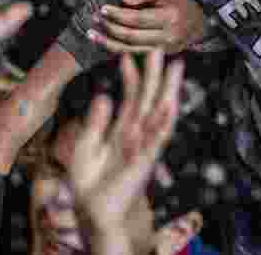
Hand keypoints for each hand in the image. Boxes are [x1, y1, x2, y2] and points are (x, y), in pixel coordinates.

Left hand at [69, 50, 182, 238]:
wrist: (93, 211)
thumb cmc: (90, 181)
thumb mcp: (85, 145)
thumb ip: (95, 122)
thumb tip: (103, 94)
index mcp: (122, 129)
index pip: (129, 97)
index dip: (130, 75)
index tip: (128, 54)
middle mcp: (137, 134)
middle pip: (149, 99)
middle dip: (155, 74)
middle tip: (159, 48)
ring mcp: (144, 146)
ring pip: (159, 112)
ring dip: (168, 90)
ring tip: (175, 67)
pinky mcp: (145, 160)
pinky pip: (156, 137)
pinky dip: (163, 120)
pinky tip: (170, 103)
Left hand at [89, 0, 204, 53]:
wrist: (196, 23)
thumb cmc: (178, 2)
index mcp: (169, 17)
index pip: (138, 18)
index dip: (118, 14)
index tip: (103, 8)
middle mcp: (167, 37)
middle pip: (132, 36)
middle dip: (110, 28)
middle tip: (94, 19)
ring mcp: (163, 50)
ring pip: (130, 49)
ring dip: (108, 42)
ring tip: (92, 34)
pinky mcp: (158, 56)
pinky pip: (134, 54)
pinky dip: (116, 49)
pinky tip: (104, 42)